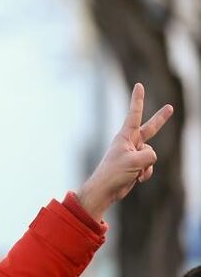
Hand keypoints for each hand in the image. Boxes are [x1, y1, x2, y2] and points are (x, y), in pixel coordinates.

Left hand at [77, 83, 173, 220]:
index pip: (134, 114)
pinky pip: (149, 168)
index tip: (139, 85)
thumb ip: (150, 155)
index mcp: (125, 137)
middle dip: (160, 119)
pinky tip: (134, 179)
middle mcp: (130, 143)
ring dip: (146, 167)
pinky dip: (145, 174)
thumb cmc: (114, 173)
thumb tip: (151, 157)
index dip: (138, 100)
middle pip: (150, 129)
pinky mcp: (136, 166)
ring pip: (152, 156)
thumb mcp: (135, 161)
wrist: (105, 190)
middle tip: (170, 107)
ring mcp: (134, 154)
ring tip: (131, 172)